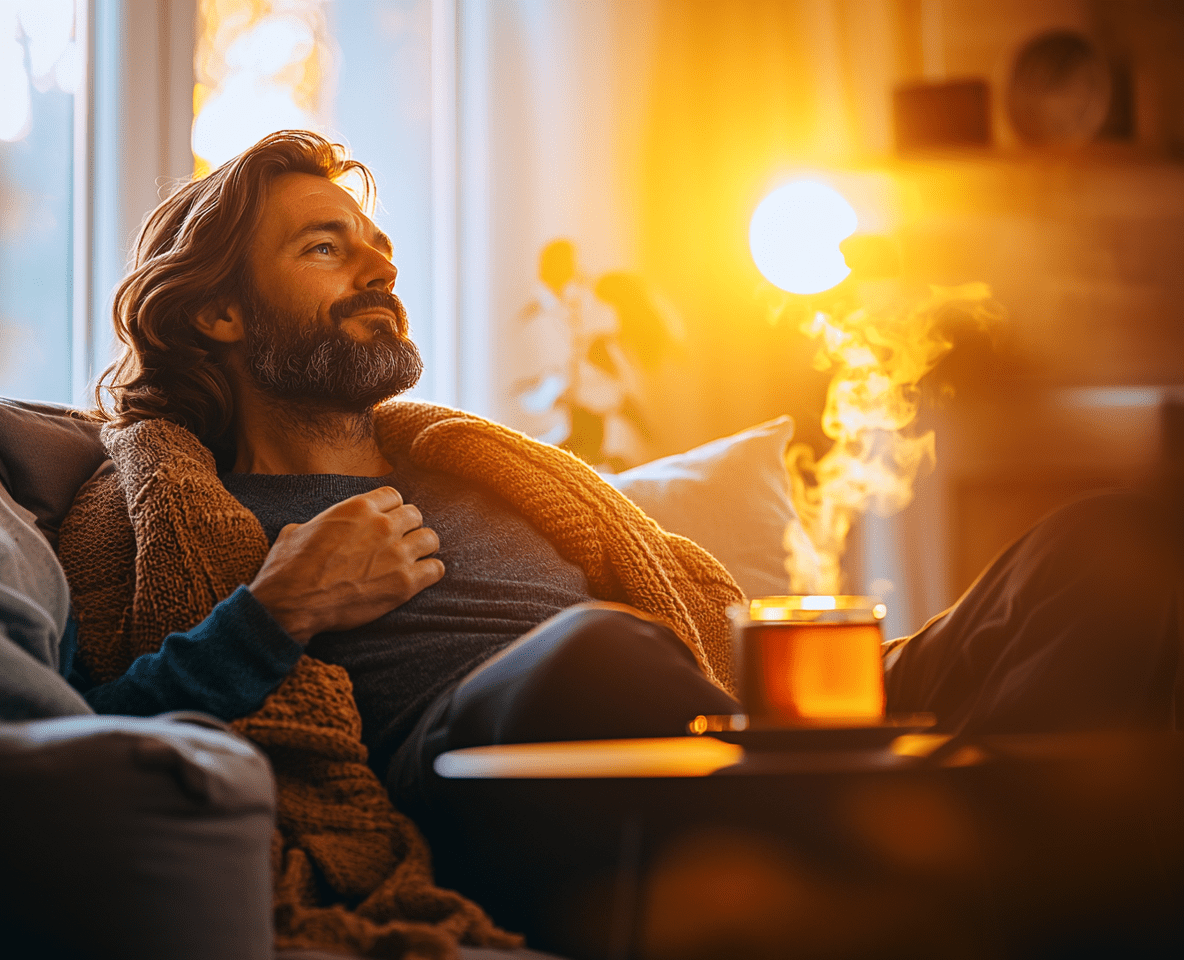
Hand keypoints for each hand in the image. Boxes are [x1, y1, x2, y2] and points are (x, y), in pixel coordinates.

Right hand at [247, 487, 443, 642]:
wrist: (292, 602)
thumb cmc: (289, 568)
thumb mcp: (297, 531)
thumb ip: (318, 524)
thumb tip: (313, 529)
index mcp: (359, 507)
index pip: (393, 496)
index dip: (390, 510)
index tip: (385, 522)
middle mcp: (383, 525)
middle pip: (415, 514)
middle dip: (408, 527)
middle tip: (398, 543)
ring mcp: (397, 553)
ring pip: (431, 539)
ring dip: (423, 548)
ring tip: (412, 560)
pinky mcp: (405, 582)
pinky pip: (436, 569)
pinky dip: (430, 573)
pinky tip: (419, 578)